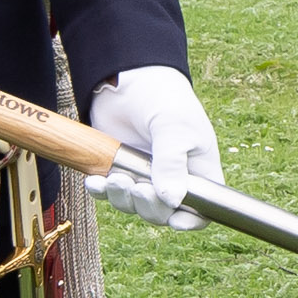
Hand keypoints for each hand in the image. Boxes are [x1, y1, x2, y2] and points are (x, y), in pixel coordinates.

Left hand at [89, 65, 222, 229]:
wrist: (128, 77)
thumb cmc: (164, 98)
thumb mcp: (174, 128)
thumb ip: (172, 164)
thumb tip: (172, 201)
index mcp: (198, 171)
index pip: (203, 208)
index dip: (192, 220)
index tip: (176, 220)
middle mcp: (173, 178)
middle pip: (164, 213)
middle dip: (149, 207)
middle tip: (139, 188)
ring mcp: (145, 176)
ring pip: (134, 207)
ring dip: (123, 198)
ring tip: (115, 178)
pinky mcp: (119, 169)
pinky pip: (110, 194)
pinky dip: (102, 191)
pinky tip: (95, 180)